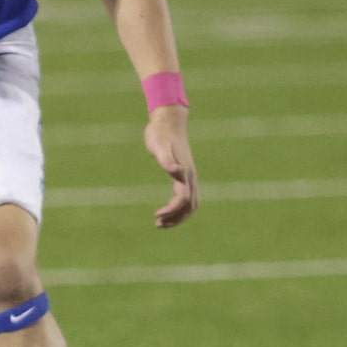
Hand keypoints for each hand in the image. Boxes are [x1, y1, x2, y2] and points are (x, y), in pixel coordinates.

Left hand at [144, 105, 197, 228]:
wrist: (167, 121)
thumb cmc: (160, 134)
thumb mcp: (159, 146)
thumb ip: (167, 160)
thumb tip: (175, 171)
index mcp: (185, 172)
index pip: (183, 199)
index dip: (172, 210)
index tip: (156, 215)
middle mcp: (189, 176)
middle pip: (190, 205)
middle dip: (176, 218)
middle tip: (157, 224)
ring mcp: (188, 175)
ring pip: (190, 203)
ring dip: (178, 215)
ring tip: (160, 223)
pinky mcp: (183, 174)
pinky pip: (186, 196)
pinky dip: (177, 206)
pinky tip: (165, 210)